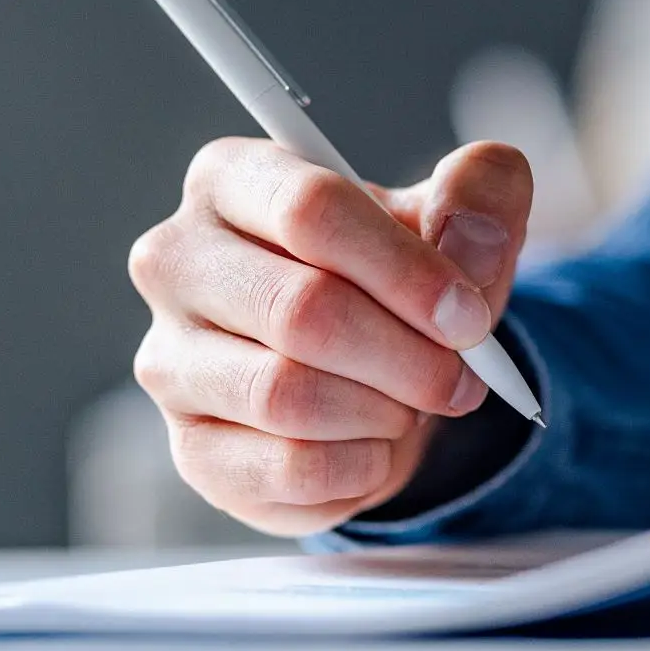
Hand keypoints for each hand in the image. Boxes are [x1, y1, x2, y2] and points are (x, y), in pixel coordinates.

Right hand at [129, 138, 532, 535]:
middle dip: (407, 355)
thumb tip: (471, 242)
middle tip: (460, 378)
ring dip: (382, 411)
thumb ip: (480, 192)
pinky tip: (373, 447)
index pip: (310, 210)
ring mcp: (169, 360)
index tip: (469, 316)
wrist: (375, 373)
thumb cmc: (400, 279)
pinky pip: (285, 470)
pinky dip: (357, 468)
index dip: (406, 270)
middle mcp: (176, 262)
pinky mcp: (191, 450)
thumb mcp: (458, 216)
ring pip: (286, 396)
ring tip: (409, 404)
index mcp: (232, 180)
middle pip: (300, 310)